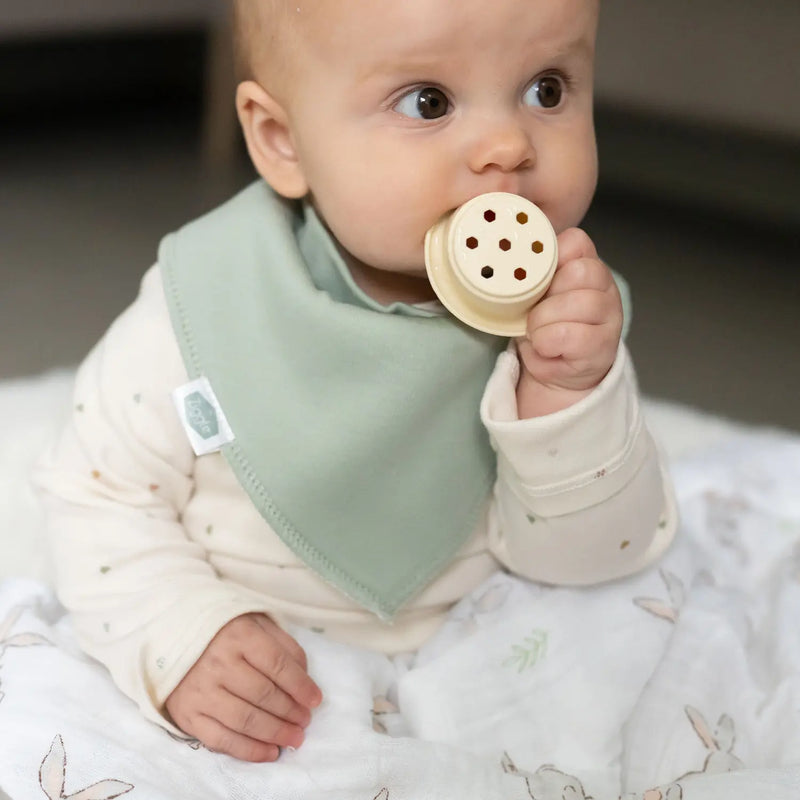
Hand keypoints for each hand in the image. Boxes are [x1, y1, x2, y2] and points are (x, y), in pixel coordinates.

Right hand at [165, 613, 322, 761]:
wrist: (171, 637)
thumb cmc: (223, 630)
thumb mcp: (256, 622)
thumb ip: (283, 644)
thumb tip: (304, 676)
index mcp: (239, 635)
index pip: (278, 664)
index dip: (301, 685)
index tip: (316, 700)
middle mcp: (218, 663)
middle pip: (264, 694)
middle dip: (291, 712)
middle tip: (306, 721)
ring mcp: (201, 691)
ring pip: (246, 719)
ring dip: (276, 733)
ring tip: (295, 738)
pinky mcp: (187, 715)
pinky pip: (221, 740)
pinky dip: (249, 750)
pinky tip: (271, 752)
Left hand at [515, 227, 622, 417]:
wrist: (557, 370)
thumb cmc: (544, 327)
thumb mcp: (534, 296)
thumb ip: (531, 276)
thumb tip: (504, 264)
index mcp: (586, 265)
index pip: (576, 242)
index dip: (550, 259)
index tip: (534, 279)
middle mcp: (604, 286)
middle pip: (579, 272)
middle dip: (545, 294)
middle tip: (533, 312)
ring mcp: (609, 314)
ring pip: (579, 302)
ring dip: (544, 321)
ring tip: (536, 333)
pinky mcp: (604, 344)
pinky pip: (571, 335)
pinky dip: (548, 343)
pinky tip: (546, 348)